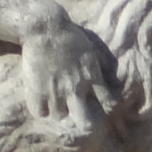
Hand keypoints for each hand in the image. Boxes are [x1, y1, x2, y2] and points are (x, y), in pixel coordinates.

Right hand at [18, 11, 111, 127]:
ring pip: (59, 116)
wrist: (44, 28)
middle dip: (86, 122)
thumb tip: (114, 78)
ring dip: (59, 111)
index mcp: (92, 77)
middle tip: (80, 116)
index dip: (106, 105)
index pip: (108, 101)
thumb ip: (103, 64)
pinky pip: (38, 112)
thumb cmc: (69, 34)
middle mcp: (75, 88)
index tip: (100, 103)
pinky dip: (40, 109)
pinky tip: (41, 101)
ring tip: (56, 104)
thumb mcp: (93, 47)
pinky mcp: (36, 89)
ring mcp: (55, 91)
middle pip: (85, 121)